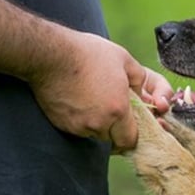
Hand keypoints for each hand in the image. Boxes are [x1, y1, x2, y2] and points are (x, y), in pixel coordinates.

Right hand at [27, 29, 171, 150]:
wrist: (50, 54)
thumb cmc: (89, 54)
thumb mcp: (124, 60)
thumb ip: (140, 80)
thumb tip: (144, 93)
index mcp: (118, 110)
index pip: (130, 140)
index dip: (133, 133)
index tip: (131, 122)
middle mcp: (99, 123)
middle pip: (113, 139)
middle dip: (116, 128)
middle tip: (114, 109)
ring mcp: (78, 125)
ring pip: (95, 134)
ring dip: (99, 124)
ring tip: (96, 100)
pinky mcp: (62, 124)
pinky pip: (78, 129)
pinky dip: (82, 120)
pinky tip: (80, 101)